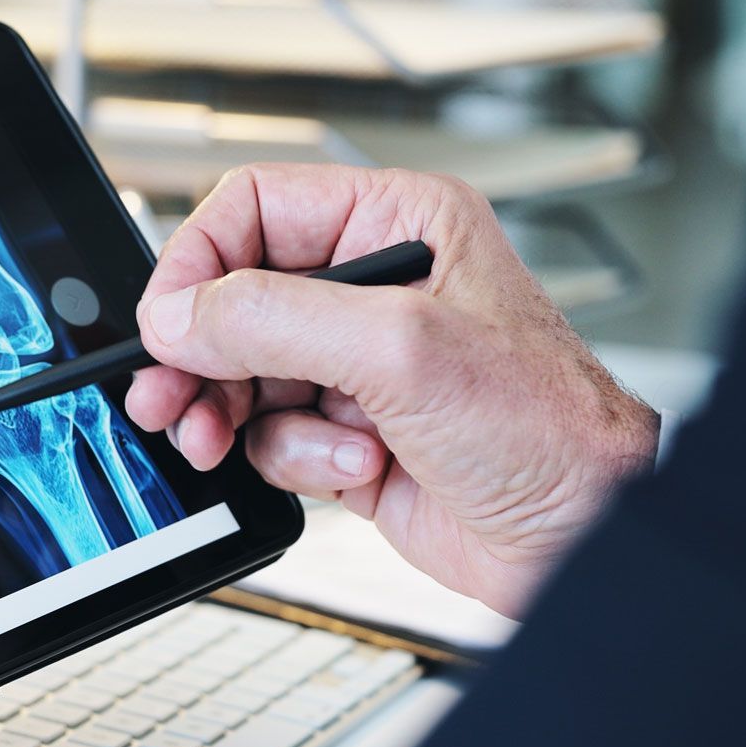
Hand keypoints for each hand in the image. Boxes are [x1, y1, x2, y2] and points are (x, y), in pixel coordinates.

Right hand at [126, 164, 657, 616]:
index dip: (198, 260)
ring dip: (229, 412)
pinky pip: (269, 432)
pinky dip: (291, 456)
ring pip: (238, 371)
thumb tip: (180, 313)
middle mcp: (373, 286)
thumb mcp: (399, 351)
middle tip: (164, 396)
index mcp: (399, 223)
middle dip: (196, 353)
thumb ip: (274, 319)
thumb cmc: (545, 428)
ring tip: (217, 440)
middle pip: (233, 297)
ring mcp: (356, 363)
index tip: (166, 320)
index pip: (257, 208)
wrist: (581, 538)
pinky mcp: (344, 430)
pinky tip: (350, 465)